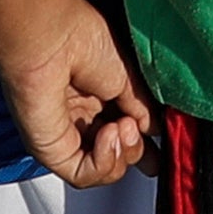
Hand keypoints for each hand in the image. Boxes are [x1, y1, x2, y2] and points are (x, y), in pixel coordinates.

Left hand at [0, 0, 157, 190]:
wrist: (55, 38)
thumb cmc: (83, 39)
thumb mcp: (127, 76)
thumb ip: (142, 108)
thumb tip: (154, 130)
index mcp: (95, 97)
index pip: (121, 133)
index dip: (141, 145)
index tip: (161, 152)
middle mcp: (78, 118)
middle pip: (115, 156)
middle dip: (134, 149)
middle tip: (136, 126)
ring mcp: (64, 135)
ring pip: (101, 171)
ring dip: (122, 154)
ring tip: (123, 126)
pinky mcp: (50, 149)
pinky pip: (82, 175)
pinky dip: (104, 162)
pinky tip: (110, 134)